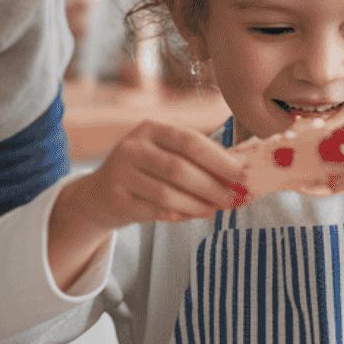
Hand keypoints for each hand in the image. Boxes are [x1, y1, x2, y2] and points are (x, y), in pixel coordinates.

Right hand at [52, 120, 247, 239]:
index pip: (190, 141)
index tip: (244, 175)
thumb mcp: (163, 154)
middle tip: (234, 199)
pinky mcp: (117, 199)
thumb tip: (239, 173)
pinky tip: (195, 214)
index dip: (220, 159)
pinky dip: (181, 215)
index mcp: (150, 129)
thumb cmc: (145, 172)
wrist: (99, 196)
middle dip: (212, 186)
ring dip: (199, 204)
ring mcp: (121, 173)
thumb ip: (195, 159)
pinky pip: (156, 211)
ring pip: (168, 193)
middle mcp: (132, 147)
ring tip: (217, 210)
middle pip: (180, 168)